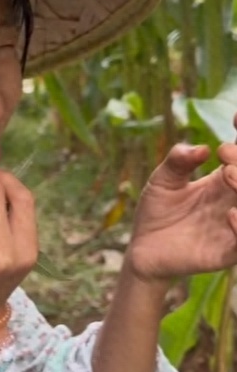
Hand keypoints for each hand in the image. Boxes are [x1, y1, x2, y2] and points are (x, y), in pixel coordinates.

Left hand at [127, 143, 236, 281]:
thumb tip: (202, 148)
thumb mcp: (163, 180)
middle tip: (225, 154)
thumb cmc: (156, 212)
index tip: (234, 119)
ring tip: (228, 175)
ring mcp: (232, 226)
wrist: (143, 249)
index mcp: (223, 181)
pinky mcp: (226, 252)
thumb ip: (178, 161)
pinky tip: (230, 214)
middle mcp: (234, 201)